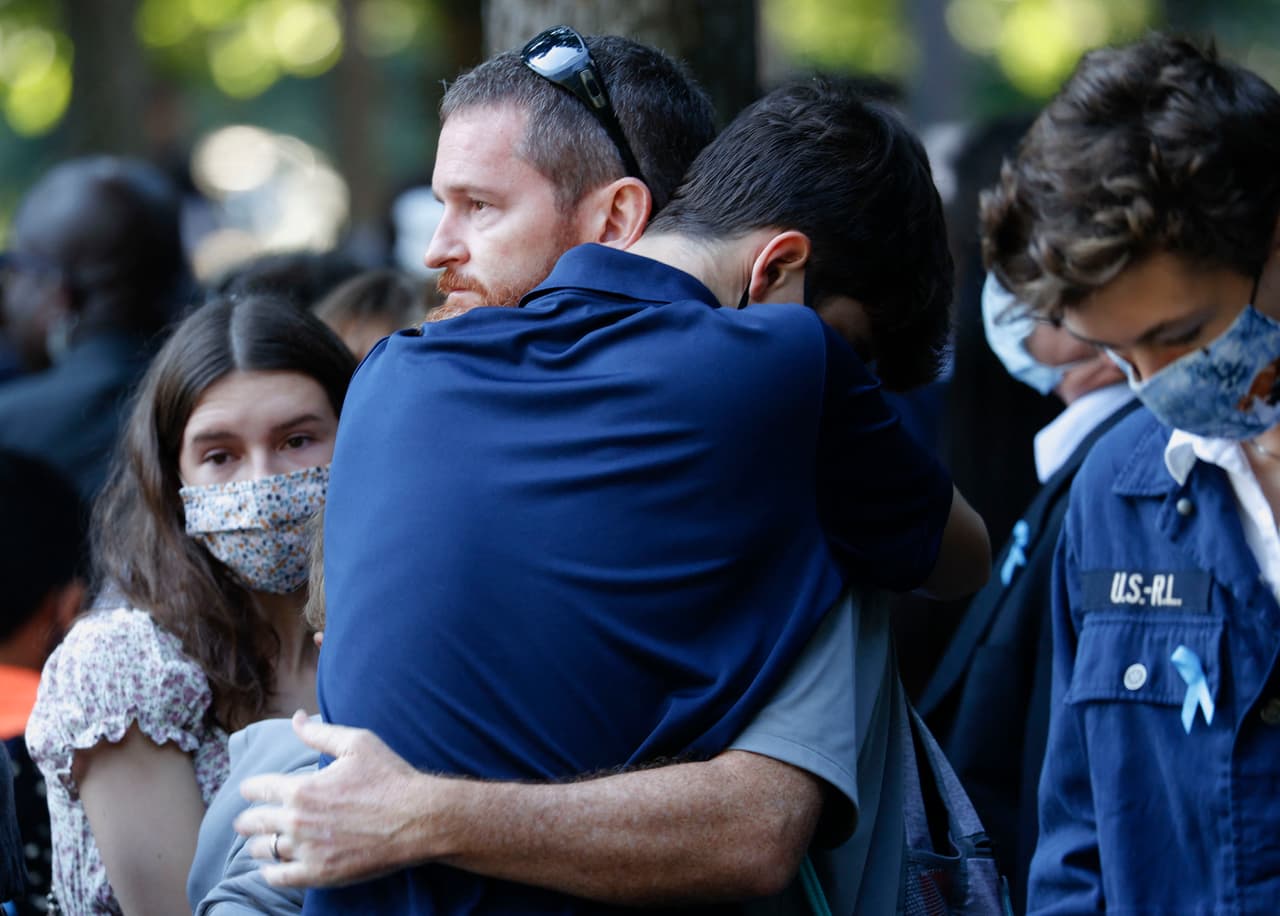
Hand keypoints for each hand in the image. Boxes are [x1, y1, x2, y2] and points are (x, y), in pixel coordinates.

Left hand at [235, 710, 436, 887]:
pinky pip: (279, 878)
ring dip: (258, 844)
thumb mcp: (357, 743)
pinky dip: (270, 872)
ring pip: (262, 851)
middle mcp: (297, 821)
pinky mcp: (319, 874)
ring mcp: (307, 850)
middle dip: (247, 819)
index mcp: (302, 788)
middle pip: (252, 822)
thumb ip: (320, 732)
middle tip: (248, 819)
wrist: (418, 819)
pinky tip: (274, 867)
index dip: (251, 788)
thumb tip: (296, 718)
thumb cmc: (390, 778)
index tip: (251, 790)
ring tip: (262, 842)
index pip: (256, 789)